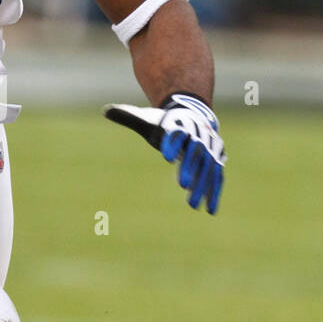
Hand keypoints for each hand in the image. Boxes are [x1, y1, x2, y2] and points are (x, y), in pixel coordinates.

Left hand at [103, 92, 224, 214]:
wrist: (192, 116)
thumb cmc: (164, 122)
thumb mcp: (146, 118)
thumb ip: (127, 116)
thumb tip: (105, 111)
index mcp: (179, 123)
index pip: (176, 132)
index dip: (172, 143)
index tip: (165, 156)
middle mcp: (198, 134)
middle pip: (196, 150)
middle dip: (189, 166)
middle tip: (181, 184)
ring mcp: (210, 148)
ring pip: (208, 166)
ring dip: (202, 185)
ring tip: (192, 205)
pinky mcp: (216, 160)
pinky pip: (216, 177)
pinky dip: (214, 193)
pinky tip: (210, 210)